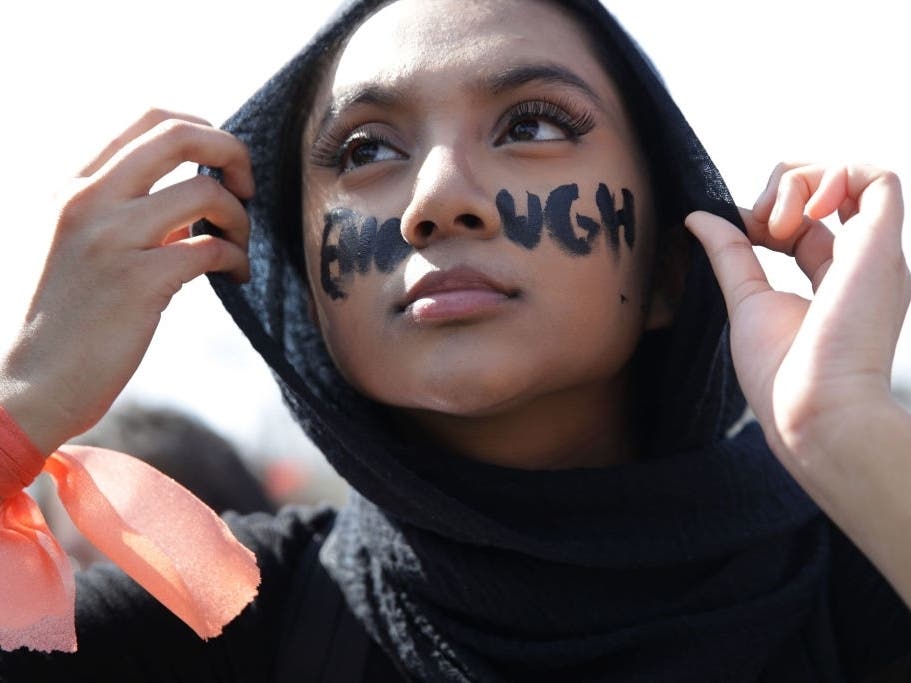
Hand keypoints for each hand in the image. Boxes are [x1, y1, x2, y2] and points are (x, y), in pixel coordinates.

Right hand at [0, 109, 252, 453]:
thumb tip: (195, 205)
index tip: (222, 166)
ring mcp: (111, 239)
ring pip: (205, 192)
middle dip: (232, 151)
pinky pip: (213, 248)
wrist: (30, 387)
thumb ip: (132, 218)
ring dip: (240, 218)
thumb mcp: (85, 250)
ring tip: (238, 247)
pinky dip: (237, 258)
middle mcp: (88, 202)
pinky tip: (235, 276)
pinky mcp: (138, 282)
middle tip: (246, 187)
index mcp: (74, 188)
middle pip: (179, 134)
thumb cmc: (67, 322)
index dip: (203, 132)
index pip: (148, 120)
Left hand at [686, 163, 908, 469]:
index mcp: (830, 280)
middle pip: (828, 190)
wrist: (814, 410)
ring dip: (802, 180)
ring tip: (778, 222)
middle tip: (760, 225)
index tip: (742, 234)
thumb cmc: (781, 374)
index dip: (766, 213)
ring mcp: (872, 252)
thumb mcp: (746, 299)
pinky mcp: (882, 244)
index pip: (804, 224)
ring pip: (852, 175)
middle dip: (783, 187)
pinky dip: (833, 174)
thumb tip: (698, 216)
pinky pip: (878, 177)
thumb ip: (730, 254)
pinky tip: (805, 209)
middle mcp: (858, 262)